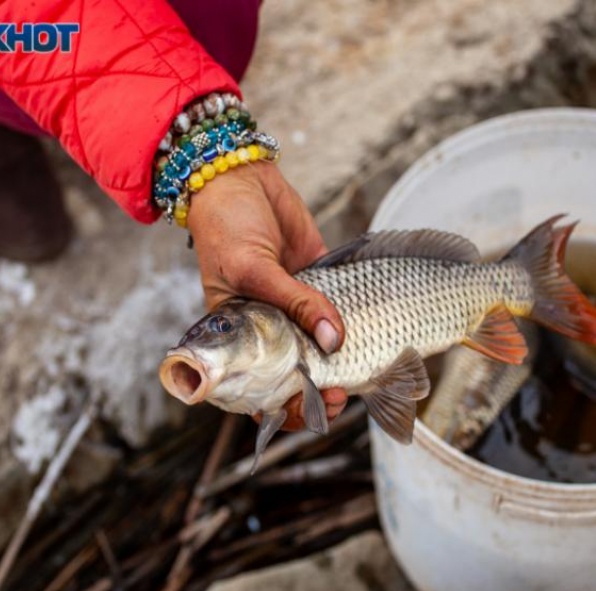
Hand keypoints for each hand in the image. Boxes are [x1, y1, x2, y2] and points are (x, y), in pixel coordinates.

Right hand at [187, 162, 347, 429]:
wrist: (238, 179)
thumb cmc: (225, 227)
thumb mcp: (252, 269)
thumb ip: (294, 303)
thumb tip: (334, 339)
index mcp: (239, 336)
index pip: (259, 386)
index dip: (286, 405)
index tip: (314, 406)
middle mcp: (269, 327)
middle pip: (298, 373)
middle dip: (320, 391)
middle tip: (342, 393)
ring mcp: (295, 305)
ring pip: (323, 345)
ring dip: (341, 362)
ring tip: (359, 371)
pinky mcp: (319, 280)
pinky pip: (339, 306)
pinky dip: (354, 320)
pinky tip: (370, 329)